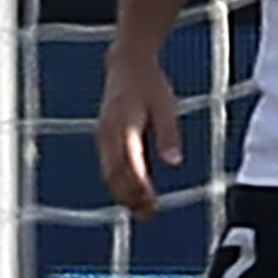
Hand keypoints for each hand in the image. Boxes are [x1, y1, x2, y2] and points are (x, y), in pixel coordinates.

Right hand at [97, 49, 184, 218]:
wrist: (126, 63)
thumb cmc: (149, 84)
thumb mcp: (165, 104)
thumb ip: (168, 134)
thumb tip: (174, 162)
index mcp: (123, 124)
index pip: (128, 164)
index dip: (138, 188)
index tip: (152, 204)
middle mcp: (108, 133)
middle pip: (115, 174)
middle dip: (130, 197)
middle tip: (149, 215)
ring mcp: (102, 136)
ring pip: (109, 173)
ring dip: (124, 194)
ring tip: (144, 211)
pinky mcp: (103, 138)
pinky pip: (108, 166)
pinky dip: (119, 183)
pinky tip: (135, 195)